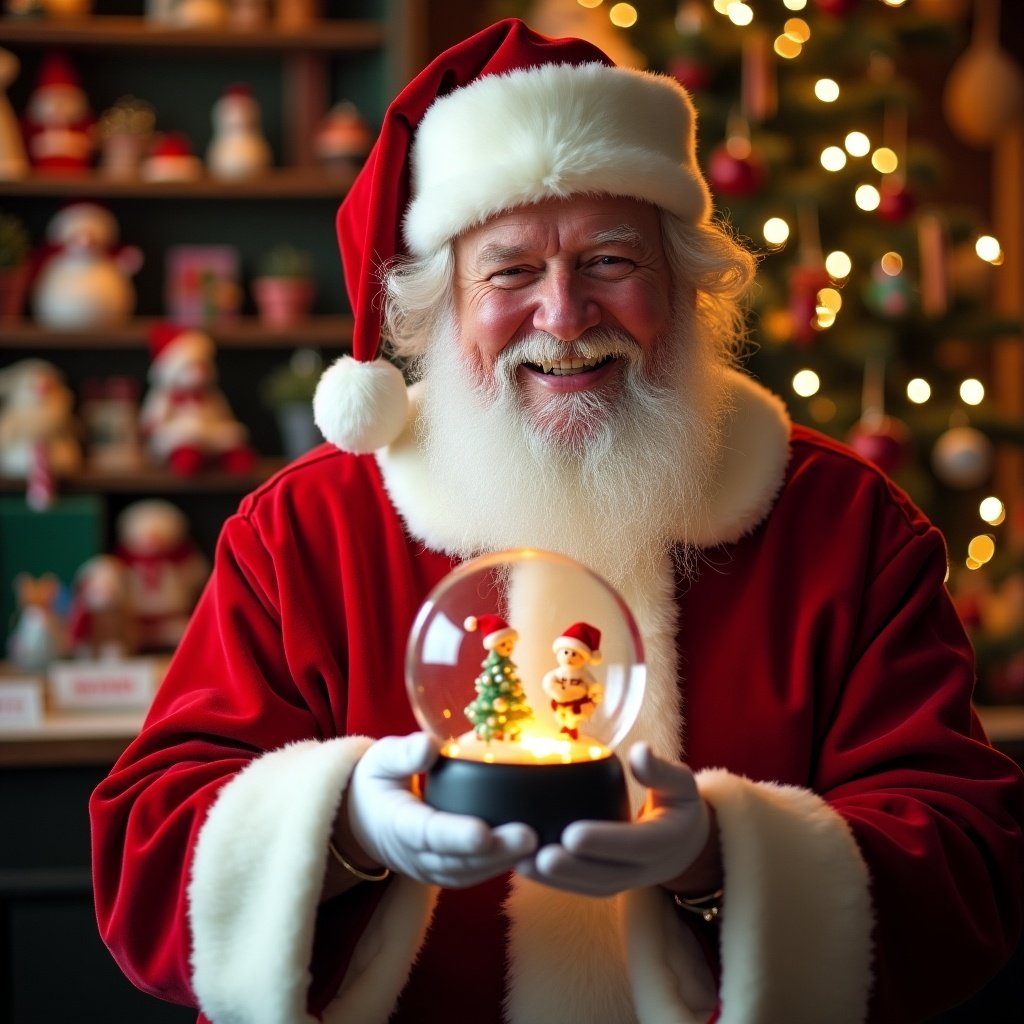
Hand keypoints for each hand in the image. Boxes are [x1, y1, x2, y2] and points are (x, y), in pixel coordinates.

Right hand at [347, 732, 537, 887]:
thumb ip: (403, 754)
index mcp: (396, 823)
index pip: (427, 833)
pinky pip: (473, 874)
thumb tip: (429, 745)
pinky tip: (529, 852)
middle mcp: (413, 855)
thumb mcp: (381, 759)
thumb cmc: (377, 782)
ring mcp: (429, 868)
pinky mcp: (445, 872)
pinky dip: (500, 865)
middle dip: (494, 852)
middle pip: (456, 860)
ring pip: (468, 873)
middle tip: (530, 837)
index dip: (455, 835)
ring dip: (503, 862)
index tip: (483, 832)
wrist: (362, 820)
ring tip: (539, 845)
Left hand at [516, 742, 710, 896]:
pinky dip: (553, 882)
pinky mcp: (609, 883)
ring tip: (521, 863)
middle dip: (572, 870)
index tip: (572, 833)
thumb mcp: (680, 784)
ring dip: (555, 880)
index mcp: (666, 840)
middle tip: (539, 857)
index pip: (637, 844)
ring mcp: (627, 880)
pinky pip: (582, 888)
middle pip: (608, 875)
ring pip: (590, 887)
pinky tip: (522, 865)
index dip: (605, 841)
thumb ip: (660, 770)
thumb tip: (640, 751)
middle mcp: (647, 868)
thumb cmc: (676, 803)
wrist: (685, 844)